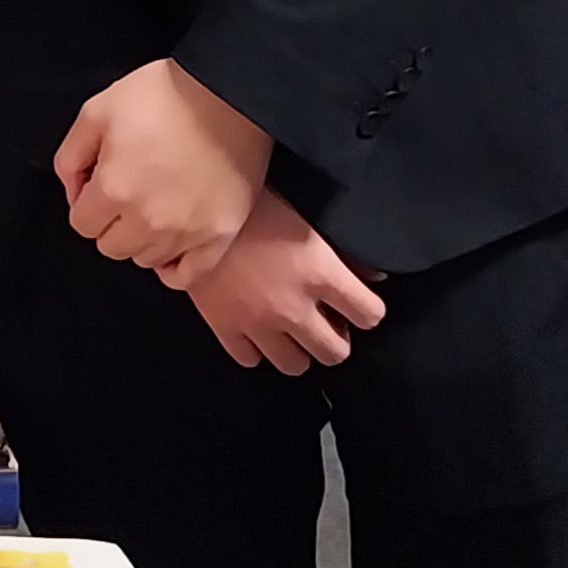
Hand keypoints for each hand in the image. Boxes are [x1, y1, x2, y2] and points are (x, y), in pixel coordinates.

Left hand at [53, 59, 271, 277]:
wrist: (230, 93)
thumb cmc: (164, 95)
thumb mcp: (98, 109)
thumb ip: (71, 156)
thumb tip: (73, 190)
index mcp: (113, 190)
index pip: (82, 225)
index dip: (86, 203)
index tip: (101, 185)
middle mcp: (147, 221)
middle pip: (112, 247)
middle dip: (112, 223)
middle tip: (129, 193)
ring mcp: (187, 233)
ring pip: (147, 260)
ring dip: (143, 240)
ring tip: (157, 207)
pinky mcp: (220, 235)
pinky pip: (189, 275)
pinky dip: (176, 267)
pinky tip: (175, 245)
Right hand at [175, 186, 386, 374]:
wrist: (194, 206)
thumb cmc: (250, 201)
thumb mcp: (305, 216)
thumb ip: (342, 252)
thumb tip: (373, 274)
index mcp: (320, 273)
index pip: (369, 314)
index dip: (368, 309)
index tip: (359, 305)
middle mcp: (294, 307)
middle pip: (336, 352)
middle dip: (336, 338)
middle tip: (326, 321)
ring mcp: (259, 323)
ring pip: (295, 366)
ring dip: (298, 349)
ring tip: (291, 328)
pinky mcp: (225, 328)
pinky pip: (250, 360)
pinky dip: (256, 349)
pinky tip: (255, 329)